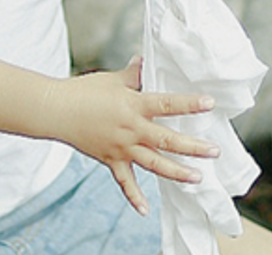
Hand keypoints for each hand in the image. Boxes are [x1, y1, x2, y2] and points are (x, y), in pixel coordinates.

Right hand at [42, 57, 218, 215]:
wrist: (56, 111)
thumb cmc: (84, 91)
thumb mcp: (112, 79)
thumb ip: (133, 74)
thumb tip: (144, 61)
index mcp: (134, 105)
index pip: (167, 104)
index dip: (189, 104)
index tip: (209, 104)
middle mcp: (131, 129)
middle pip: (167, 140)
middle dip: (193, 147)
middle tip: (214, 151)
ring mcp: (121, 147)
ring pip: (154, 163)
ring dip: (177, 172)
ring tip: (197, 178)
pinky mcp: (110, 160)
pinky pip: (124, 182)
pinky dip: (134, 197)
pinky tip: (146, 210)